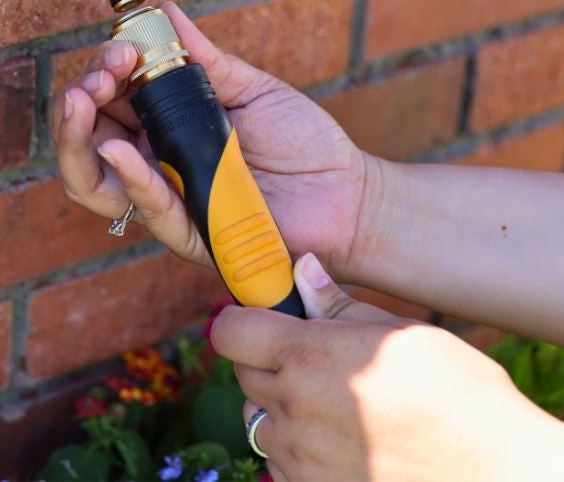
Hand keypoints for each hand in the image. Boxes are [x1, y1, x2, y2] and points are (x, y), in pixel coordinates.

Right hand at [50, 2, 372, 278]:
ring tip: (79, 105)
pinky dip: (128, 179)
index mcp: (159, 124)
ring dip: (76, 142)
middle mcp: (150, 162)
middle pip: (84, 139)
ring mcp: (165, 198)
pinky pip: (147, 209)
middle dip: (73, 105)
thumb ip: (201, 57)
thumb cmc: (301, 142)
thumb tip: (163, 10)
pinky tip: (118, 149)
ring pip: (93, 182)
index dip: (98, 72)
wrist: (351, 194)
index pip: (104, 99)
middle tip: (93, 79)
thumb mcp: (248, 87)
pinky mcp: (189, 233)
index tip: (121, 50)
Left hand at [213, 252, 563, 480]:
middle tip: (310, 363)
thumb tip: (300, 267)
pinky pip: (280, 466)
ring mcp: (303, 458)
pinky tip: (339, 444)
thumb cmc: (457, 394)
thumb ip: (335, 305)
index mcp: (307, 356)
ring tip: (331, 408)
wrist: (497, 471)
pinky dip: (296, 453)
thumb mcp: (398, 333)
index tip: (262, 321)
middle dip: (267, 363)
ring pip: (260, 423)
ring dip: (281, 412)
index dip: (242, 322)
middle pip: (245, 375)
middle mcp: (294, 408)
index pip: (230, 331)